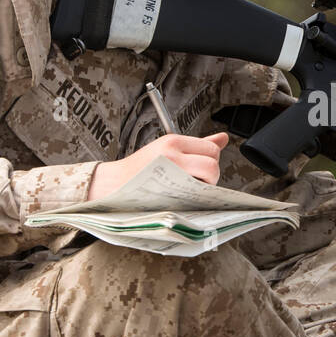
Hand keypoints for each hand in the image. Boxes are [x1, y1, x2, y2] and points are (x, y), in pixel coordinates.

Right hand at [88, 131, 227, 199]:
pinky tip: (181, 197)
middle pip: (213, 164)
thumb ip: (198, 145)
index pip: (211, 149)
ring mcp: (171, 173)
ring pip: (208, 178)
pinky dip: (195, 197)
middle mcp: (173, 154)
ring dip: (204, 187)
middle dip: (210, 176)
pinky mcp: (169, 192)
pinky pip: (196, 194)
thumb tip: (223, 138)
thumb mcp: (167, 149)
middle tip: (195, 182)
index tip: (199, 170)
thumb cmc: (139, 169)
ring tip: (186, 189)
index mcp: (172, 141)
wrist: (112, 185)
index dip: (210, 161)